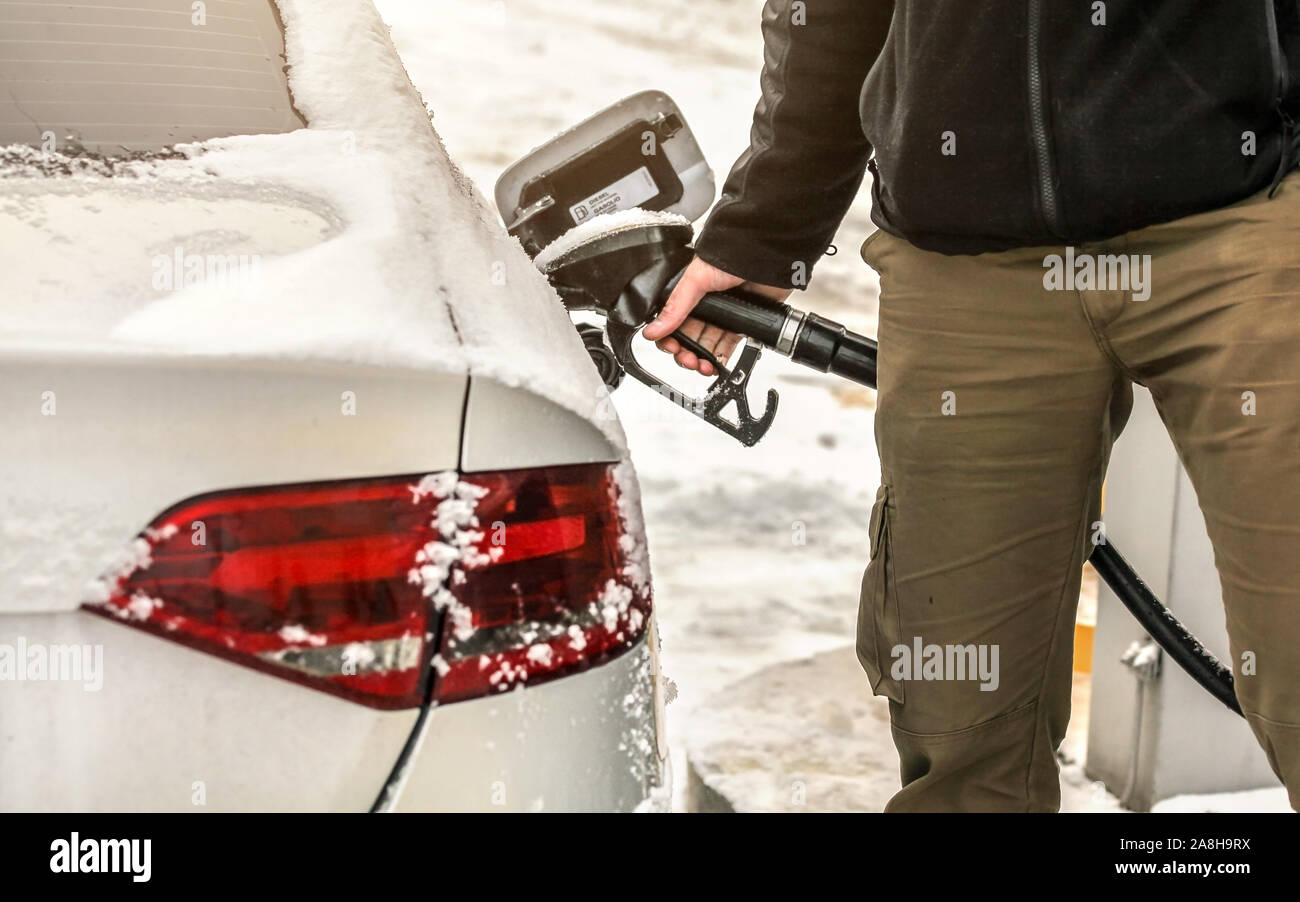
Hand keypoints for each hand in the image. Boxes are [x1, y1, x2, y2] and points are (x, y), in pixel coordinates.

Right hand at [641, 256, 792, 375]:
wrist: (766, 256)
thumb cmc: (732, 256)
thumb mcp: (696, 280)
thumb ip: (675, 307)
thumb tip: (652, 329)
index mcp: (687, 294)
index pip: (672, 323)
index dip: (669, 340)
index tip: (672, 349)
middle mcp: (703, 305)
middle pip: (688, 338)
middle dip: (685, 353)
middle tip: (689, 361)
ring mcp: (722, 315)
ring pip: (706, 344)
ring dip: (702, 359)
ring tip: (703, 366)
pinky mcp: (740, 322)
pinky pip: (727, 344)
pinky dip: (720, 357)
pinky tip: (716, 364)